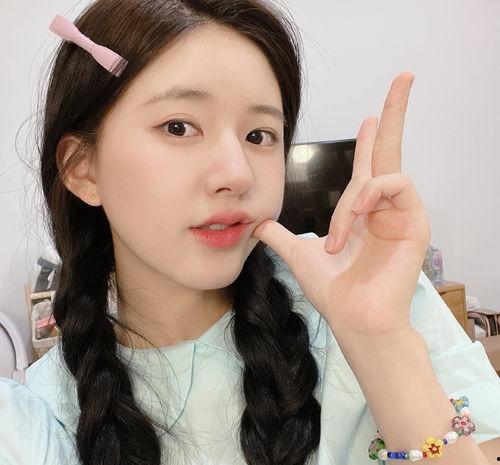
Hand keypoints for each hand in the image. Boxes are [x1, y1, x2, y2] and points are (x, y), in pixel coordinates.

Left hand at [251, 72, 430, 340]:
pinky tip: (354, 221)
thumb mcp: (299, 255)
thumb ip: (280, 237)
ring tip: (337, 239)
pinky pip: (394, 186)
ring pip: (378, 174)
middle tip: (404, 77)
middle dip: (395, 111)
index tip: (368, 115)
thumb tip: (257, 225)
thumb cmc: (333, 291)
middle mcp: (383, 205)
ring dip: (351, 202)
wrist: (353, 319)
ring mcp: (401, 212)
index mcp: (362, 210)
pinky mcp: (415, 221)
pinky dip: (368, 198)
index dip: (369, 139)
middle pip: (391, 148)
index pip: (367, 164)